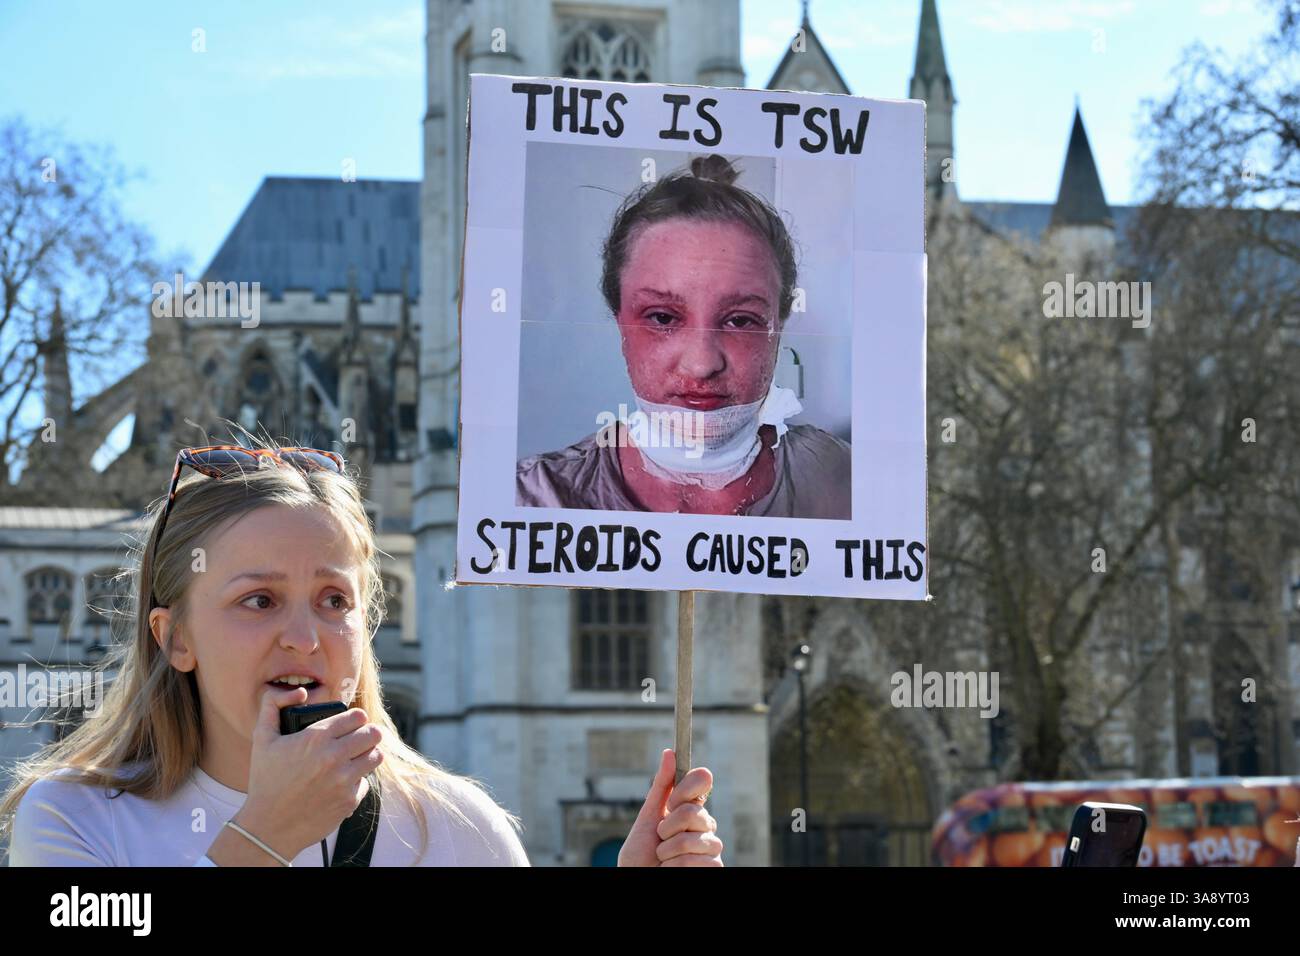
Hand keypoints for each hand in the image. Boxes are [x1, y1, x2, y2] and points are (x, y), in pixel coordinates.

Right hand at [234, 685, 384, 860]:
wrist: (268, 828)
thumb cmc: (265, 781)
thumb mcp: (261, 739)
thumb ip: (273, 706)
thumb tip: (300, 692)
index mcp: (316, 738)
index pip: (357, 717)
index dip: (355, 718)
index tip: (352, 723)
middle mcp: (334, 757)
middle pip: (373, 734)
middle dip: (367, 733)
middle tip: (360, 738)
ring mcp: (344, 780)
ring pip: (376, 756)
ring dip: (368, 754)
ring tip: (357, 756)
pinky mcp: (349, 801)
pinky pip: (365, 782)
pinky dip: (357, 781)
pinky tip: (342, 782)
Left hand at [618, 749, 723, 866]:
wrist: (638, 881)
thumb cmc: (641, 855)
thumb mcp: (648, 817)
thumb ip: (661, 786)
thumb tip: (669, 752)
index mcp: (692, 808)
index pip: (703, 780)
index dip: (684, 789)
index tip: (670, 803)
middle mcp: (706, 825)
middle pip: (692, 811)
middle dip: (667, 827)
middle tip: (660, 840)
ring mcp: (711, 847)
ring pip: (689, 839)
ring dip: (666, 852)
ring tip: (663, 860)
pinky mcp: (715, 868)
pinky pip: (694, 860)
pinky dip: (673, 867)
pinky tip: (671, 870)